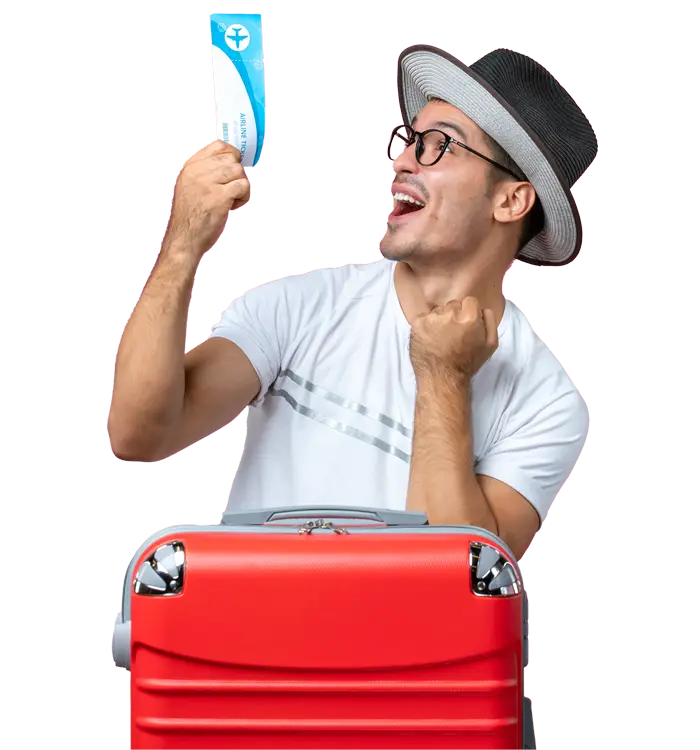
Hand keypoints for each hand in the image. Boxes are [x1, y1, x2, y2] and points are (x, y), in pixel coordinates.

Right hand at [164, 139, 250, 257]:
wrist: (184, 240)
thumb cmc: (190, 217)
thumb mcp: (189, 186)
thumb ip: (204, 172)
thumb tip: (229, 160)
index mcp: (190, 166)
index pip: (217, 145)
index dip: (231, 154)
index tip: (232, 169)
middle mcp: (197, 171)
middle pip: (231, 157)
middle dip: (236, 174)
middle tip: (229, 190)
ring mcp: (208, 183)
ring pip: (239, 170)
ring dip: (240, 186)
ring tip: (230, 200)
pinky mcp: (220, 197)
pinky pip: (243, 186)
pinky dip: (243, 197)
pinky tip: (232, 207)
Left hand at [409, 297, 498, 380]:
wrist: (442, 378)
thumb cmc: (467, 363)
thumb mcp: (490, 345)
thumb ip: (490, 321)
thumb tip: (483, 308)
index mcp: (470, 317)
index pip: (469, 301)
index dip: (468, 312)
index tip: (464, 324)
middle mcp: (450, 314)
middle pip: (452, 305)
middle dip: (453, 316)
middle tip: (452, 334)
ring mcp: (432, 318)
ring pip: (437, 311)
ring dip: (439, 320)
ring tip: (440, 338)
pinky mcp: (417, 324)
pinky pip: (423, 317)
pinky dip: (425, 326)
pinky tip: (429, 339)